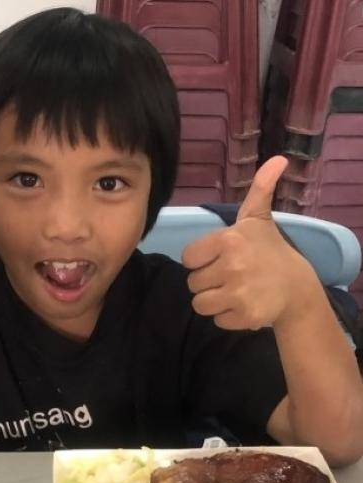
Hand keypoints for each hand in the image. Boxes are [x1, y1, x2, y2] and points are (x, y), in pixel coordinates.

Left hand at [182, 157, 316, 330]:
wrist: (296, 287)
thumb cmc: (270, 250)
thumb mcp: (259, 219)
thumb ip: (259, 190)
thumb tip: (277, 159)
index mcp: (228, 240)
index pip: (188, 259)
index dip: (201, 261)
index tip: (219, 259)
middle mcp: (231, 266)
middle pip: (193, 284)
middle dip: (208, 282)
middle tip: (230, 277)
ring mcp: (238, 293)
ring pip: (200, 304)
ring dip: (214, 301)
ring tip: (233, 291)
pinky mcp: (244, 316)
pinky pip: (216, 320)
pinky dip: (227, 316)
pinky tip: (243, 304)